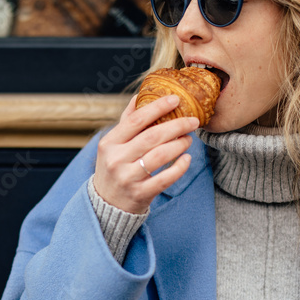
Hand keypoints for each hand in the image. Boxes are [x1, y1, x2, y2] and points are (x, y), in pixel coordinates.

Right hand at [93, 94, 197, 213]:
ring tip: (188, 139)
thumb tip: (139, 95)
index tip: (176, 99)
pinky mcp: (140, 194)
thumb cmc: (115, 167)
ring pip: (160, 156)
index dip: (157, 108)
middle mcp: (116, 160)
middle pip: (152, 137)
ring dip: (179, 144)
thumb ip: (127, 121)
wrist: (106, 204)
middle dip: (176, 125)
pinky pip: (166, 178)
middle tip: (192, 121)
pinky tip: (187, 159)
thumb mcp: (113, 144)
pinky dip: (180, 167)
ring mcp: (128, 178)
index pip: (136, 120)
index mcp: (109, 143)